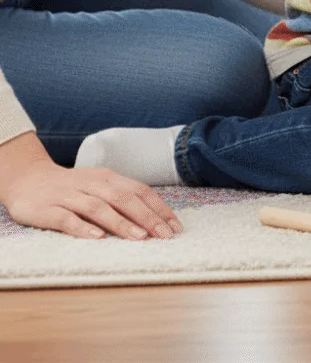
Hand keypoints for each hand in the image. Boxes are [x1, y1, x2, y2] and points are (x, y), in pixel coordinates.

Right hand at [0, 133, 182, 239]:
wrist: (29, 180)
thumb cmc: (73, 188)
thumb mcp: (100, 187)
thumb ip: (123, 198)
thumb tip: (154, 219)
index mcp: (109, 178)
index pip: (140, 191)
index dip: (159, 208)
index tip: (175, 227)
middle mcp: (92, 184)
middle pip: (124, 199)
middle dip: (147, 218)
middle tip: (164, 236)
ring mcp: (70, 196)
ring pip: (99, 208)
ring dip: (121, 222)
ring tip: (139, 237)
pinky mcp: (48, 209)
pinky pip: (67, 219)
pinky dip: (83, 228)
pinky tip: (97, 238)